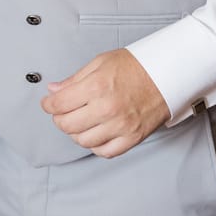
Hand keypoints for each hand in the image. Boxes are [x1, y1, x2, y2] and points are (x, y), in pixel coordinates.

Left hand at [40, 48, 169, 158]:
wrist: (166, 74)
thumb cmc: (135, 66)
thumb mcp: (100, 63)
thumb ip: (74, 79)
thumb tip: (54, 90)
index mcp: (96, 86)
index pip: (59, 104)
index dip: (48, 105)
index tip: (48, 104)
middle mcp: (107, 109)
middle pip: (68, 125)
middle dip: (59, 119)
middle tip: (61, 113)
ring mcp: (121, 126)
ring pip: (83, 141)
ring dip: (75, 133)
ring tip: (78, 122)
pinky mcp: (133, 138)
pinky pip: (105, 152)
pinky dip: (95, 146)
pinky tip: (95, 133)